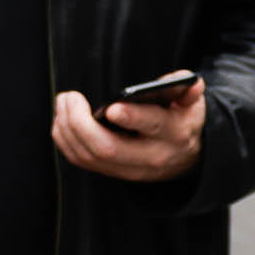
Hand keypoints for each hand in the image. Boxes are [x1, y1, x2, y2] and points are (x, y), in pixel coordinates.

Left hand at [53, 82, 204, 181]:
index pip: (152, 127)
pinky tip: (62, 118)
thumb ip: (187, 91)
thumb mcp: (191, 105)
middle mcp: (150, 156)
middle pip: (107, 149)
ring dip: (67, 127)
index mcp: (173, 134)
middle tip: (70, 96)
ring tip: (64, 101)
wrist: (185, 157)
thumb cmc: (181, 120)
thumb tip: (191, 82)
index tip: (111, 108)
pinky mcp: (112, 172)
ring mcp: (130, 169)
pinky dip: (64, 139)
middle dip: (80, 122)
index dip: (132, 118)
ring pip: (88, 156)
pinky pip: (80, 160)